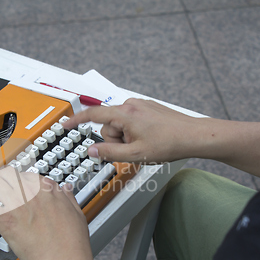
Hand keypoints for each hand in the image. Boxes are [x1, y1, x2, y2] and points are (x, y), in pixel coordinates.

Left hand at [0, 167, 104, 259]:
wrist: (62, 258)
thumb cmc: (70, 241)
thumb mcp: (76, 213)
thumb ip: (67, 198)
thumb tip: (65, 190)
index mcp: (47, 189)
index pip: (28, 175)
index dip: (22, 182)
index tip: (20, 188)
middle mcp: (29, 192)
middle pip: (8, 175)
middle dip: (3, 181)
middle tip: (1, 189)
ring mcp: (16, 203)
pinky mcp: (4, 218)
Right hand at [63, 98, 201, 163]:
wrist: (193, 135)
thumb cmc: (169, 143)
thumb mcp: (135, 154)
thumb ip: (109, 153)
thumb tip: (92, 151)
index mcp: (125, 114)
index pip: (93, 115)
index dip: (76, 120)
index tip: (65, 124)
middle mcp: (131, 105)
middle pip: (108, 125)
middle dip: (116, 140)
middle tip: (132, 149)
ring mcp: (140, 105)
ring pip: (120, 124)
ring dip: (126, 137)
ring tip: (144, 144)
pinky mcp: (148, 108)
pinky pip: (131, 120)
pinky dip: (134, 131)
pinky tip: (149, 138)